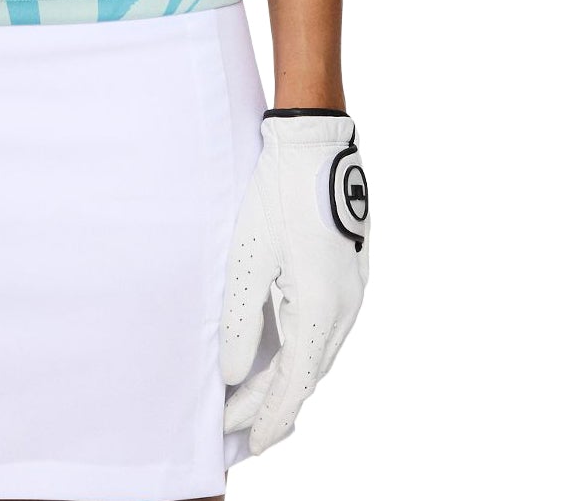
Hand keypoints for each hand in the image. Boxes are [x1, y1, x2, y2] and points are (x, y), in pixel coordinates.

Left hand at [220, 110, 369, 453]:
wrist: (316, 143)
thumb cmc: (278, 194)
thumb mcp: (247, 258)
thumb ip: (240, 322)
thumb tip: (234, 373)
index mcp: (320, 309)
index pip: (293, 386)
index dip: (267, 419)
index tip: (245, 444)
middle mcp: (345, 309)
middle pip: (307, 376)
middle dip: (273, 406)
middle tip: (239, 430)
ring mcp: (353, 292)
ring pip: (318, 354)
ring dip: (288, 381)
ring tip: (255, 403)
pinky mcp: (350, 275)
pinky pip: (326, 330)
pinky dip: (301, 352)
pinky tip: (281, 356)